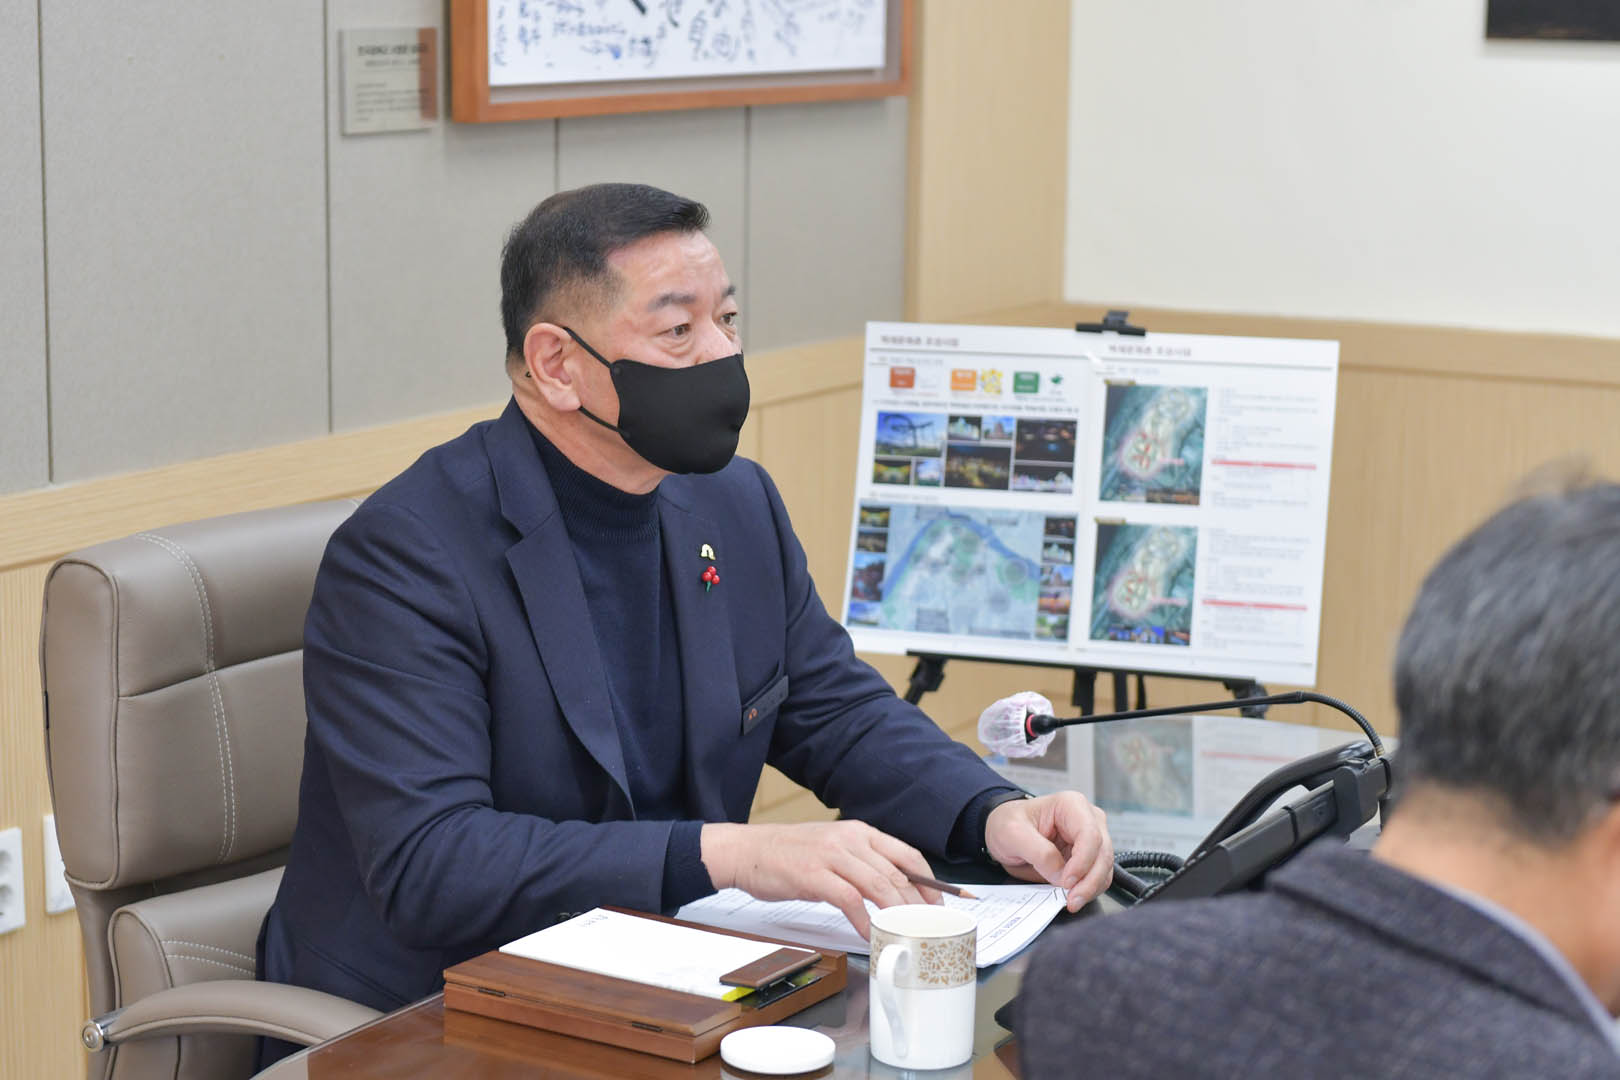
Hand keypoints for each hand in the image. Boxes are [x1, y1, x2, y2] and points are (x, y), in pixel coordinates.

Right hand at [700, 821, 940, 936]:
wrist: (747, 851)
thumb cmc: (789, 854)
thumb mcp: (832, 848)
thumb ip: (861, 861)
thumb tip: (895, 887)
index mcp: (858, 832)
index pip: (906, 853)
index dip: (928, 880)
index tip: (941, 903)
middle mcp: (849, 839)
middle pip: (896, 872)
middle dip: (918, 903)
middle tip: (929, 925)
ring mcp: (832, 856)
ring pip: (878, 884)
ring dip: (896, 912)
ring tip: (906, 931)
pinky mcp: (814, 875)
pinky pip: (849, 900)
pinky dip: (863, 920)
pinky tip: (868, 933)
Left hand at [984, 792, 1112, 911]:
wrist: (1006, 832)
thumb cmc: (1008, 823)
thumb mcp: (1013, 833)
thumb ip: (1038, 852)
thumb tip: (1060, 874)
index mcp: (1071, 805)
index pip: (1089, 835)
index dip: (1082, 861)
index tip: (1067, 882)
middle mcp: (1088, 819)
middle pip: (1102, 853)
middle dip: (1090, 881)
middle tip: (1072, 900)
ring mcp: (1092, 838)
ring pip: (1104, 868)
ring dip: (1091, 888)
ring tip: (1071, 901)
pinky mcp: (1089, 856)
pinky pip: (1098, 876)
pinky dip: (1089, 889)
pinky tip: (1073, 896)